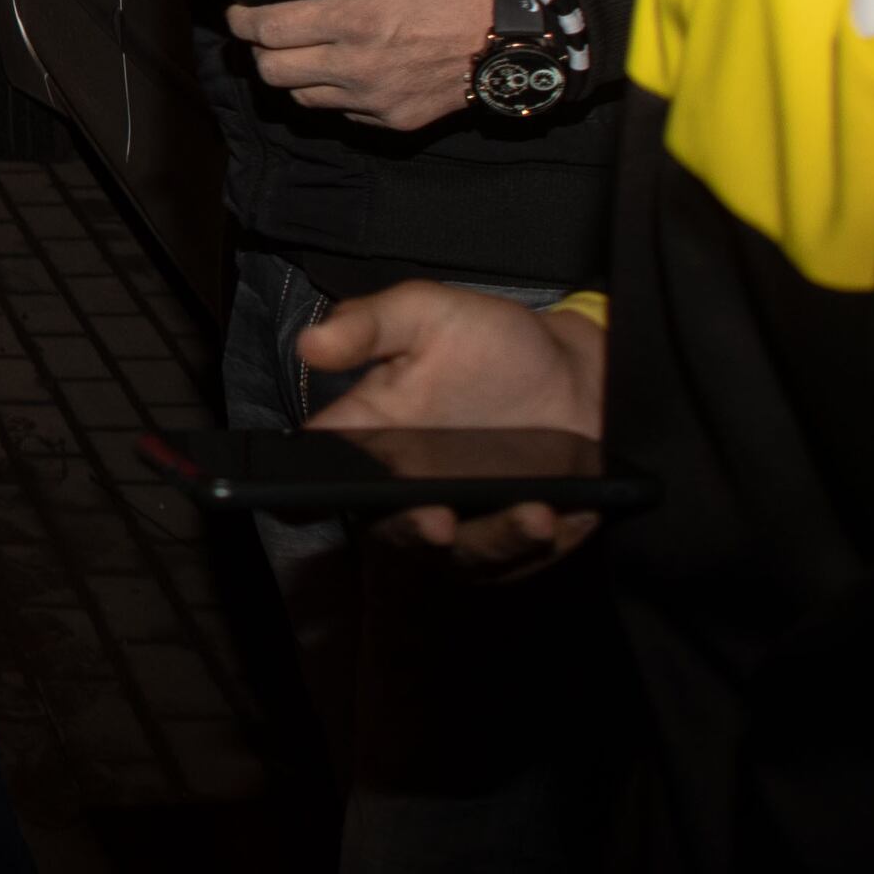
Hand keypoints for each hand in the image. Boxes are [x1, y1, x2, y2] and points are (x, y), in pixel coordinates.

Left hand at [227, 0, 491, 129]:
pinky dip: (334, 93)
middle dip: (260, 51)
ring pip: (302, 98)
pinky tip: (345, 70)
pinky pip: (343, 112)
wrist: (513, 32)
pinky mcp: (394, 120)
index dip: (242, 22)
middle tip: (268, 34)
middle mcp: (357, 64)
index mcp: (353, 17)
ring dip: (294, 75)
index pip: (268, 30)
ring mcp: (375, 97)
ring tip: (303, 52)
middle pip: (272, 73)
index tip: (238, 14)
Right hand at [298, 280, 610, 572]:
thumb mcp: (428, 313)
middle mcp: (406, 490)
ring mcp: (461, 523)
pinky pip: (521, 560)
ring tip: (534, 515)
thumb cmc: (491, 341)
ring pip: (463, 557)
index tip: (304, 502)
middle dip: (413, 532)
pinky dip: (543, 544)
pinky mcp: (512, 544)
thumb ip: (369, 324)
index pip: (320, 474)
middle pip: (392, 532)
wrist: (575, 372)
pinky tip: (567, 516)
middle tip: (438, 520)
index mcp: (372, 437)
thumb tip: (311, 344)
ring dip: (495, 543)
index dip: (299, 496)